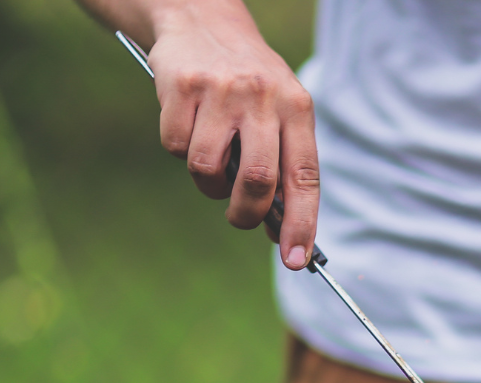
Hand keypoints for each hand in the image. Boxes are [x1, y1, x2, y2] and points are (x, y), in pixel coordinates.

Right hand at [148, 0, 317, 268]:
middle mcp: (263, 97)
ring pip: (209, 170)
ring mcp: (222, 90)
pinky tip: (189, 125)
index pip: (304, 178)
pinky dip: (179, 150)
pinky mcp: (182, 86)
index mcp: (297, 108)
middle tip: (240, 217)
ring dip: (208, 184)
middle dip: (246, 213)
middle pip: (257, 182)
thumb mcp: (279, 113)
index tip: (295, 260)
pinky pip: (176, 147)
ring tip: (212, 162)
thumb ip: (283, 167)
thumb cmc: (249, 85)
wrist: (202, 18)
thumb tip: (281, 232)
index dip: (301, 224)